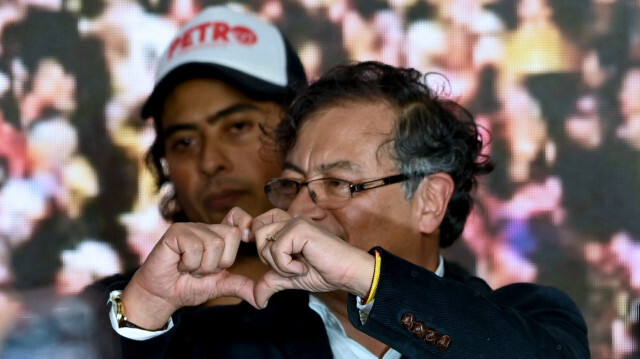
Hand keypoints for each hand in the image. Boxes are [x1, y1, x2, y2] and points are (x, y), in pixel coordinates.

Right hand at [122, 210, 256, 328]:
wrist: (161, 295)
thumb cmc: (188, 287)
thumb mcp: (219, 286)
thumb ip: (240, 286)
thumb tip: (262, 299)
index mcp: (217, 236)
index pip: (237, 216)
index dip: (245, 224)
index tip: (247, 240)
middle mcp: (206, 228)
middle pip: (232, 235)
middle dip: (220, 262)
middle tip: (203, 269)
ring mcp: (190, 228)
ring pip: (214, 244)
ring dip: (202, 266)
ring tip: (190, 268)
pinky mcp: (175, 232)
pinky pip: (195, 247)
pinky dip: (189, 264)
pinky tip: (179, 265)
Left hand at [251, 209, 374, 307]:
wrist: (347, 273)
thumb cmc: (325, 272)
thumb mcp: (291, 277)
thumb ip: (272, 281)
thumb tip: (256, 299)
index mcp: (290, 226)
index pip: (260, 223)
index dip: (258, 239)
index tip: (271, 259)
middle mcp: (292, 220)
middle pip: (258, 233)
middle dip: (267, 257)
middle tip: (289, 266)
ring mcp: (296, 223)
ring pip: (265, 244)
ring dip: (280, 265)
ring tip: (299, 267)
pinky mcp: (301, 229)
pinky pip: (277, 250)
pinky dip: (287, 266)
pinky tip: (304, 267)